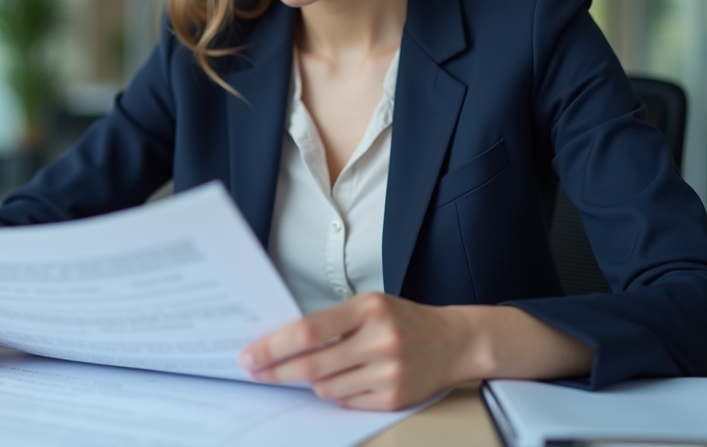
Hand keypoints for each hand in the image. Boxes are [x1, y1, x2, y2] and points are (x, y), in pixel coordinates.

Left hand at [240, 294, 594, 410]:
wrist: (456, 341)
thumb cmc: (405, 319)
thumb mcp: (370, 304)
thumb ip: (333, 321)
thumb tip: (283, 341)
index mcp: (369, 309)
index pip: (309, 330)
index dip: (274, 346)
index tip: (250, 355)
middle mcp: (379, 340)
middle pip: (312, 365)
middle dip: (275, 371)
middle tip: (254, 371)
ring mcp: (388, 372)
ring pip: (326, 387)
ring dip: (308, 382)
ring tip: (305, 372)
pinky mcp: (393, 398)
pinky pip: (346, 402)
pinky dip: (335, 393)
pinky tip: (338, 381)